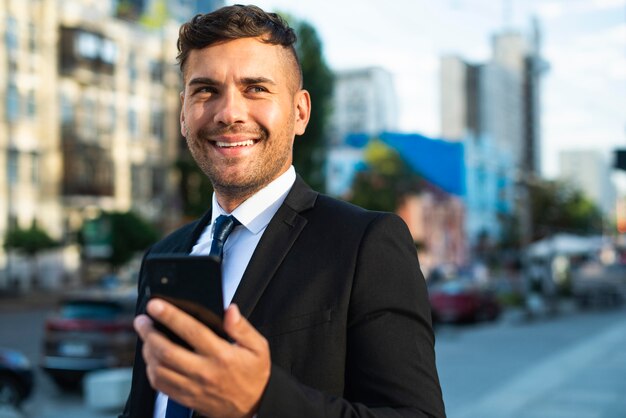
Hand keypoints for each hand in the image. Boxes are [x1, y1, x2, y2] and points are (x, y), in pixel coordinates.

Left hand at [134, 299, 270, 417]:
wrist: (254, 406)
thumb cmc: (255, 374)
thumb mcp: (258, 347)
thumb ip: (242, 327)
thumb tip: (230, 310)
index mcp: (222, 355)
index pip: (191, 331)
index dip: (170, 316)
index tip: (156, 305)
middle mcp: (204, 372)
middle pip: (166, 351)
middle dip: (149, 332)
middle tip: (142, 320)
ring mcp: (193, 387)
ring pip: (159, 369)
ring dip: (147, 351)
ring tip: (146, 337)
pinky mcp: (186, 398)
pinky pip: (160, 385)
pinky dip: (151, 370)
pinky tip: (152, 359)